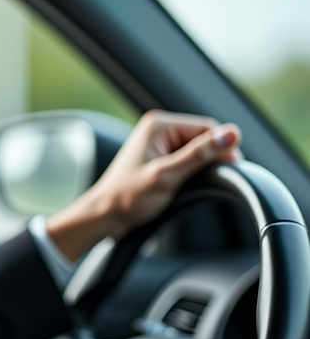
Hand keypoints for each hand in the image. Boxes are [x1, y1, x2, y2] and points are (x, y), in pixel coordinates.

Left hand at [46, 110, 242, 260]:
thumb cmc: (128, 196)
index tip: (231, 167)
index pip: (207, 126)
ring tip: (193, 183)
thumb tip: (232, 134)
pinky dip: (193, 170)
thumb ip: (199, 154)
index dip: (223, 146)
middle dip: (211, 157)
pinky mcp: (161, 156)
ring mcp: (159, 142)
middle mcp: (159, 128)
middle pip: (203, 136)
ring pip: (198, 149)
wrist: (106, 214)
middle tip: (211, 180)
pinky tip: (188, 183)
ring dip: (202, 165)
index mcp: (159, 125)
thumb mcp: (167, 175)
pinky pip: (188, 157)